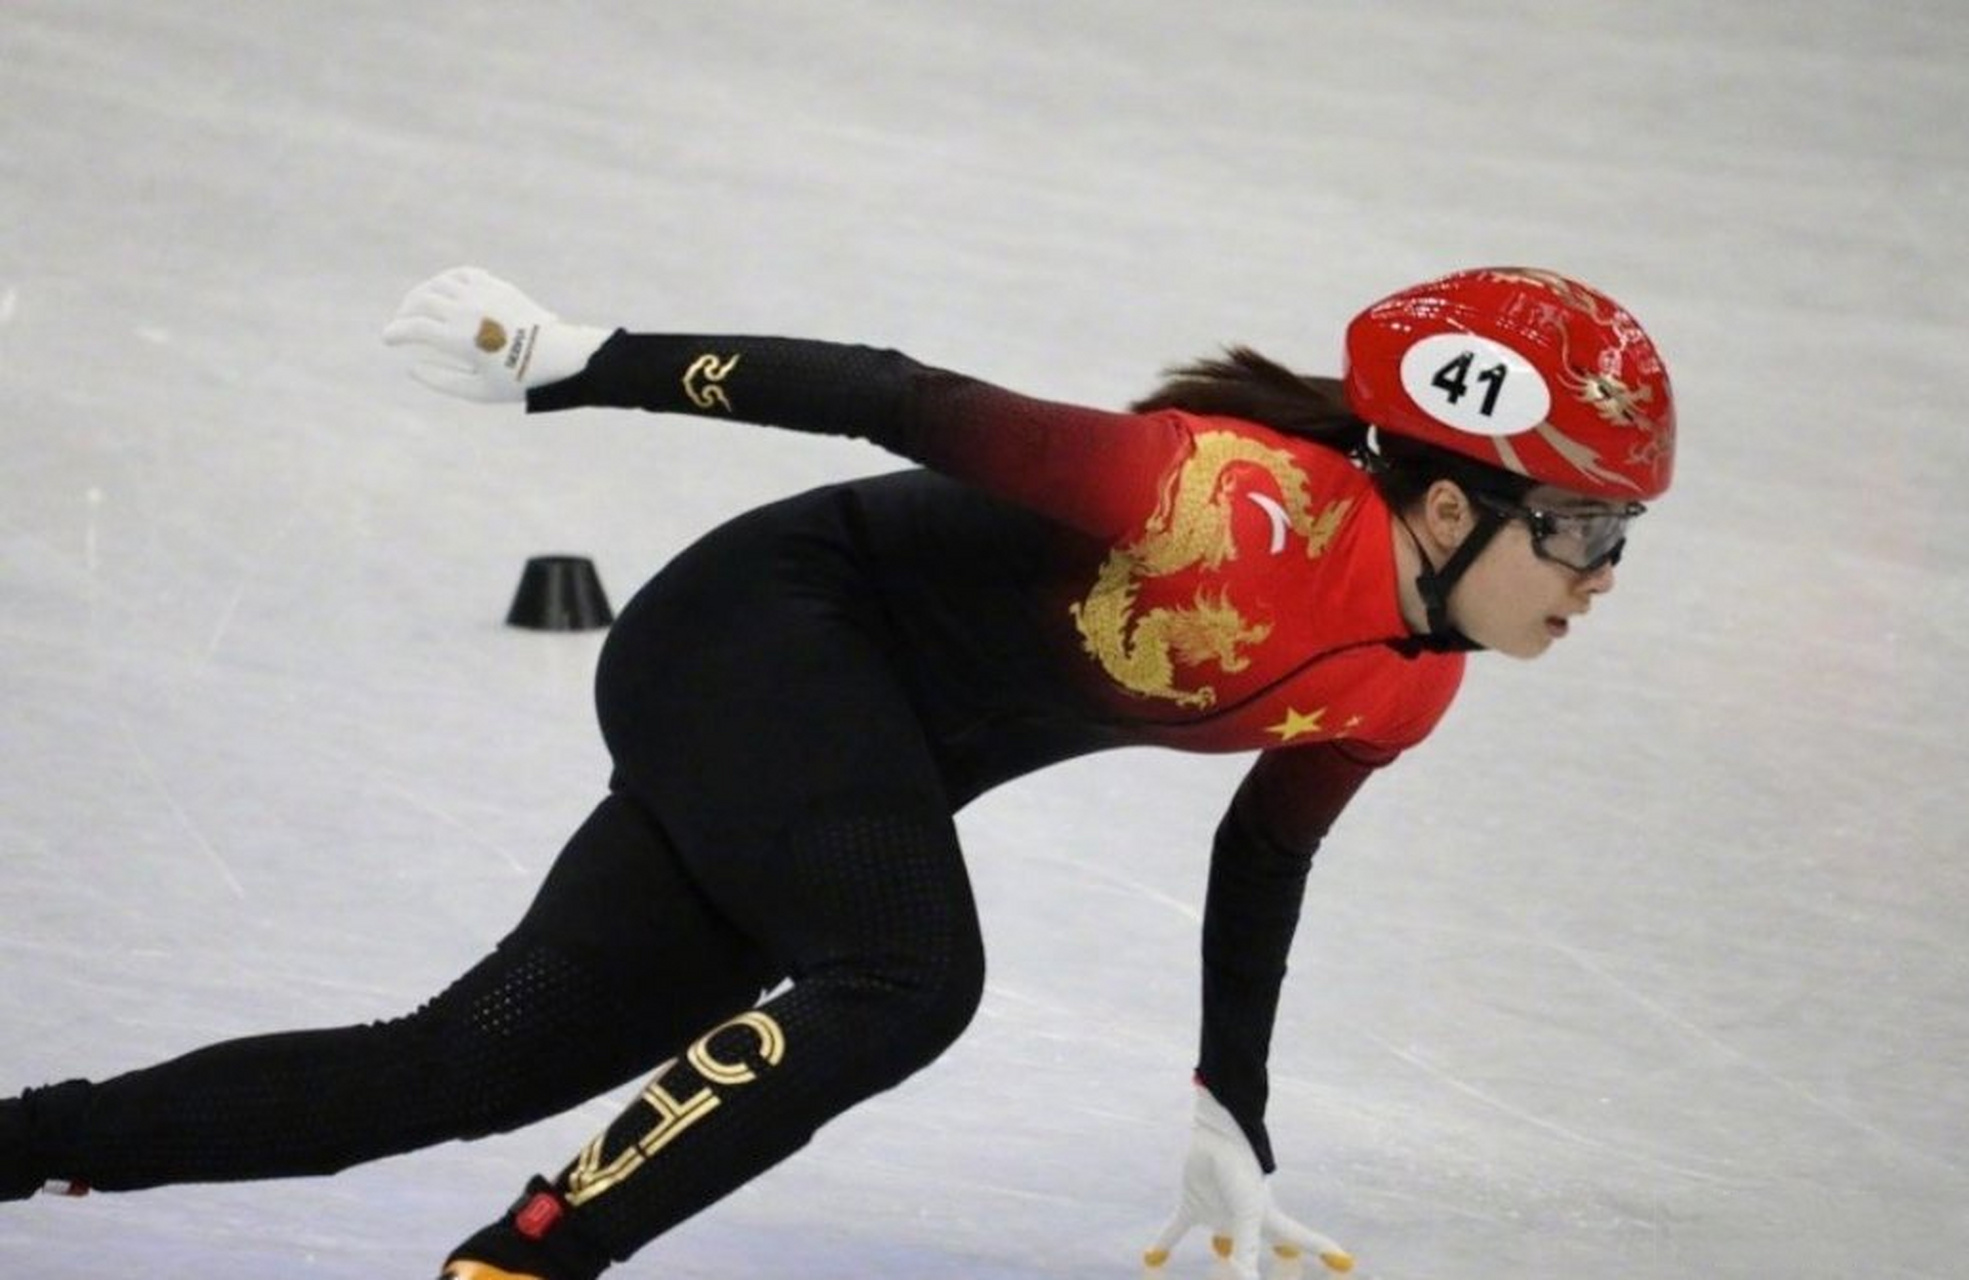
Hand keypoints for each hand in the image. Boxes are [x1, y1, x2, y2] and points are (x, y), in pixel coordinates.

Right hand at [382, 266, 608, 402]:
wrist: (559, 357)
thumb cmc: (519, 380)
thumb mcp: (477, 391)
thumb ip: (440, 380)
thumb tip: (410, 367)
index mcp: (461, 340)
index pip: (414, 327)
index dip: (395, 332)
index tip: (387, 339)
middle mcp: (469, 312)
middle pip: (420, 300)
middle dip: (404, 313)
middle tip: (401, 325)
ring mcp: (483, 295)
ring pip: (438, 284)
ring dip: (421, 295)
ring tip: (417, 309)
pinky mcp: (497, 286)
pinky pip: (462, 274)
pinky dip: (445, 281)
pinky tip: (442, 292)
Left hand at [1143, 1087, 1354, 1279]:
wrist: (1214, 1134)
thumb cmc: (1240, 1171)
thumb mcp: (1248, 1214)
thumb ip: (1247, 1248)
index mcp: (1268, 1219)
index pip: (1303, 1240)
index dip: (1323, 1249)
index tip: (1346, 1259)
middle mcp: (1246, 1218)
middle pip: (1262, 1243)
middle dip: (1277, 1252)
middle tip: (1287, 1256)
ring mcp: (1219, 1211)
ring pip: (1222, 1240)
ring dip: (1223, 1249)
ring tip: (1220, 1252)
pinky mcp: (1193, 1203)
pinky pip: (1178, 1227)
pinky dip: (1165, 1241)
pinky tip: (1151, 1256)